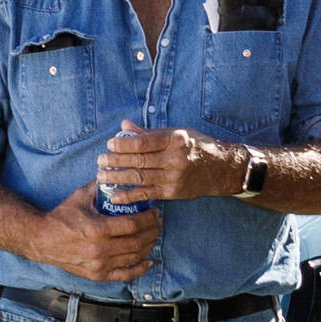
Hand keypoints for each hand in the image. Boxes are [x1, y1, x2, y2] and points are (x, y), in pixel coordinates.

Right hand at [33, 183, 163, 285]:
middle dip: (152, 231)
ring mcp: (99, 264)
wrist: (42, 240)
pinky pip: (124, 275)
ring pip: (134, 257)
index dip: (148, 218)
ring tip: (153, 236)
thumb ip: (100, 185)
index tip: (154, 212)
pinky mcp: (97, 275)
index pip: (133, 224)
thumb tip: (117, 172)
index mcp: (97, 229)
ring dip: (148, 246)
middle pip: (137, 241)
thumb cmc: (61, 217)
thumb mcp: (80, 197)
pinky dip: (139, 268)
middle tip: (157, 223)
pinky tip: (148, 260)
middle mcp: (100, 249)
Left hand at [101, 124, 221, 203]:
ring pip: (140, 177)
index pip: (144, 142)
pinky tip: (114, 196)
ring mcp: (174, 177)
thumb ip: (149, 133)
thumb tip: (124, 125)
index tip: (110, 144)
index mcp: (175, 139)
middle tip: (100, 160)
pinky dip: (129, 196)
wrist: (220, 168)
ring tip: (101, 176)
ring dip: (117, 178)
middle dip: (116, 161)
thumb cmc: (195, 146)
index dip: (124, 144)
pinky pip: (147, 194)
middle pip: (139, 160)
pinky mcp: (173, 192)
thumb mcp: (176, 133)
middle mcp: (175, 158)